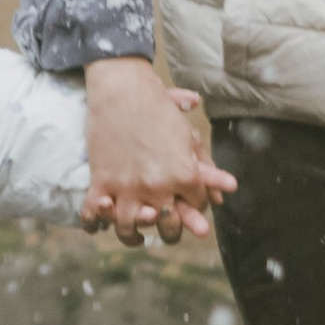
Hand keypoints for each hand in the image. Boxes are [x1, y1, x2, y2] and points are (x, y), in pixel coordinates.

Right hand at [78, 56, 233, 248]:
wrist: (122, 88)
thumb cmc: (159, 108)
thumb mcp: (188, 136)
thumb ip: (206, 166)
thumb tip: (229, 189)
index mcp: (183, 174)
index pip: (198, 204)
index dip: (197, 205)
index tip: (191, 202)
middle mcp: (157, 186)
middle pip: (170, 226)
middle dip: (173, 229)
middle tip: (170, 229)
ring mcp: (126, 186)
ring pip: (130, 228)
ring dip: (134, 236)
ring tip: (139, 236)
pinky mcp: (101, 181)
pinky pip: (95, 214)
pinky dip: (96, 223)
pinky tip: (101, 226)